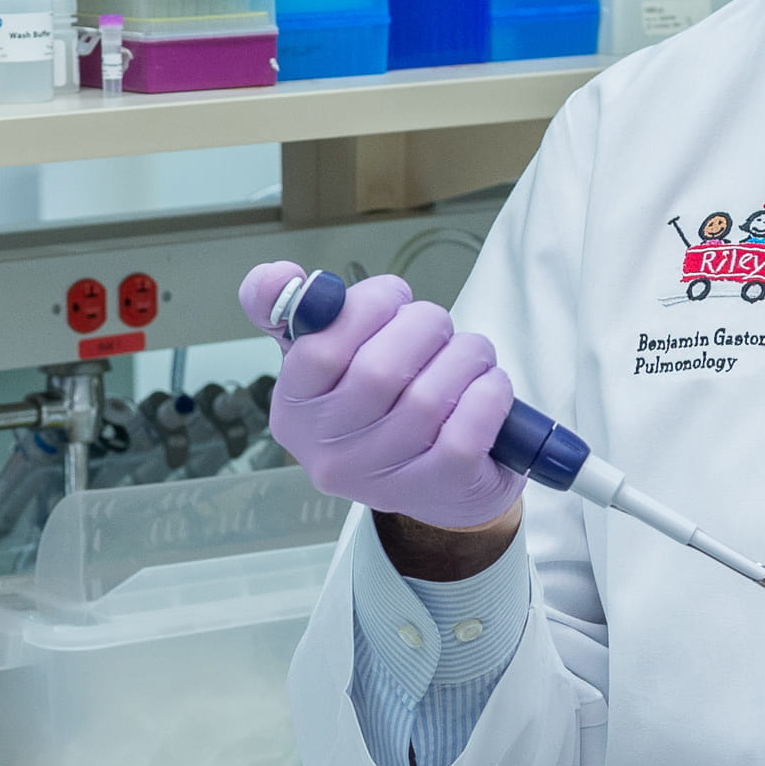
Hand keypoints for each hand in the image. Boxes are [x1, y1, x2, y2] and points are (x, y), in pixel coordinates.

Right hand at [239, 262, 523, 534]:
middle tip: (437, 325)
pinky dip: (488, 392)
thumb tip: (277, 275)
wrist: (440, 487)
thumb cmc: (383, 408)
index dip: (365, 306)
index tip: (393, 296)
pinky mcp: (438, 490)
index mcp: (294, 411)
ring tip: (470, 354)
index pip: (317, 349)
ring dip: (465, 355)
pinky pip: (466, 429)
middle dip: (423, 325)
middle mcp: (328, 453)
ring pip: (428, 397)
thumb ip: (302, 312)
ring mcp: (381, 480)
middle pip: (378, 370)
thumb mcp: (331, 361)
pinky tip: (487, 386)